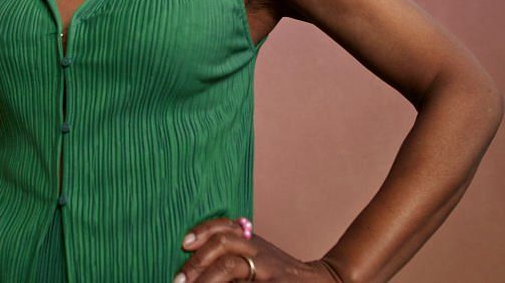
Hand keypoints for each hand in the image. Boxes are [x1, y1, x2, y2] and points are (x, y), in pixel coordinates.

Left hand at [174, 217, 340, 281]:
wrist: (325, 282)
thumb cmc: (279, 274)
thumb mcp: (257, 258)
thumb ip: (232, 255)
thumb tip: (192, 266)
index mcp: (252, 242)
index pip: (224, 227)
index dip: (202, 230)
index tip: (184, 242)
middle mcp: (259, 252)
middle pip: (223, 244)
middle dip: (197, 262)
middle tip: (179, 280)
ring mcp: (268, 271)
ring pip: (231, 266)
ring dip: (206, 279)